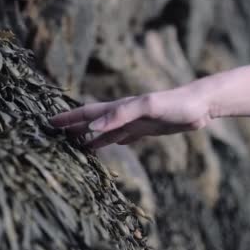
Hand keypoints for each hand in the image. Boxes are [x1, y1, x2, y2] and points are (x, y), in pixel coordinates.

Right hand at [49, 86, 211, 148]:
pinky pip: (120, 137)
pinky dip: (108, 141)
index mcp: (119, 108)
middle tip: (54, 136)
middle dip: (72, 128)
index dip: (68, 118)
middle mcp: (122, 115)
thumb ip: (121, 115)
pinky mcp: (145, 130)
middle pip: (91, 122)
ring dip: (87, 137)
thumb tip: (94, 128)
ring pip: (103, 131)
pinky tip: (105, 145)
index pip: (87, 113)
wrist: (200, 105)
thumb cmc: (175, 103)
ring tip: (73, 145)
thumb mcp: (148, 107)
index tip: (49, 122)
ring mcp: (133, 123)